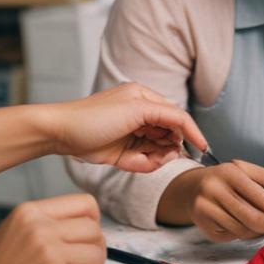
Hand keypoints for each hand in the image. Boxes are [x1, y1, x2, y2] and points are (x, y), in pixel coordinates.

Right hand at [0, 193, 105, 263]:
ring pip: (97, 256)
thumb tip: (91, 222)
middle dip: (93, 251)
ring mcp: (48, 254)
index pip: (86, 203)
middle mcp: (39, 228)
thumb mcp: (15, 234)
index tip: (83, 241)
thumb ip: (47, 224)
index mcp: (29, 212)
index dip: (92, 223)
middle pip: (95, 231)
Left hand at [44, 83, 208, 172]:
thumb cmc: (93, 116)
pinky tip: (132, 162)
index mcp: (145, 99)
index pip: (178, 116)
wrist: (60, 134)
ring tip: (141, 158)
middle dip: (169, 147)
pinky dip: (143, 165)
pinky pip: (145, 162)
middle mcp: (142, 116)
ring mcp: (133, 135)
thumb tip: (186, 128)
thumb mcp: (135, 110)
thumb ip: (166, 116)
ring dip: (155, 158)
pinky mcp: (124, 153)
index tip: (203, 148)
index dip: (192, 132)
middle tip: (162, 154)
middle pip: (171, 136)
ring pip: (159, 152)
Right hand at [188, 161, 263, 242]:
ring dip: (259, 230)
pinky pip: (233, 235)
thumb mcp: (251, 175)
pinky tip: (243, 224)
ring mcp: (206, 208)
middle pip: (252, 215)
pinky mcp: (204, 225)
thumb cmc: (230, 181)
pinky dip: (244, 233)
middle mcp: (214, 188)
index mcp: (230, 172)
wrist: (194, 187)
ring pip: (243, 229)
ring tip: (263, 223)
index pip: (261, 193)